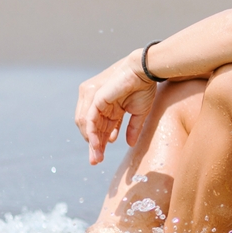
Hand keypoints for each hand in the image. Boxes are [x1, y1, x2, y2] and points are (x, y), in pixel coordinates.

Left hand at [75, 50, 157, 164]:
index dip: (100, 141)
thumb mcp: (138, 113)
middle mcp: (97, 102)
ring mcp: (93, 99)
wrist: (144, 71)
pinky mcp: (94, 97)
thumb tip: (130, 144)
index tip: (101, 156)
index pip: (99, 126)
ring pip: (87, 125)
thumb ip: (132, 128)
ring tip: (97, 156)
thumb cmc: (144, 88)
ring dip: (92, 142)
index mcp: (106, 105)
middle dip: (94, 145)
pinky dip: (91, 132)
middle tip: (97, 161)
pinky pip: (89, 118)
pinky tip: (95, 144)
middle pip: (91, 127)